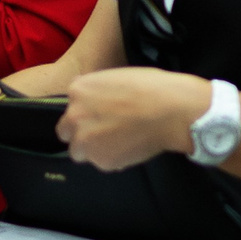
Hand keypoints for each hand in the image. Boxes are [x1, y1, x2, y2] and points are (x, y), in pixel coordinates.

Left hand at [60, 68, 209, 171]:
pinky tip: (132, 147)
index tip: (103, 113)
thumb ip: (100, 91)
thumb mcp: (120, 77)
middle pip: (66, 131)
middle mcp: (74, 116)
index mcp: (79, 90)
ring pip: (80, 151)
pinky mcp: (101, 160)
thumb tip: (101, 103)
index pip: (71, 106)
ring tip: (121, 142)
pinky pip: (103, 162)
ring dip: (95, 149)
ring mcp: (85, 140)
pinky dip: (114, 158)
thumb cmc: (154, 87)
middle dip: (82, 132)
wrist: (174, 110)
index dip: (87, 111)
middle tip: (106, 131)